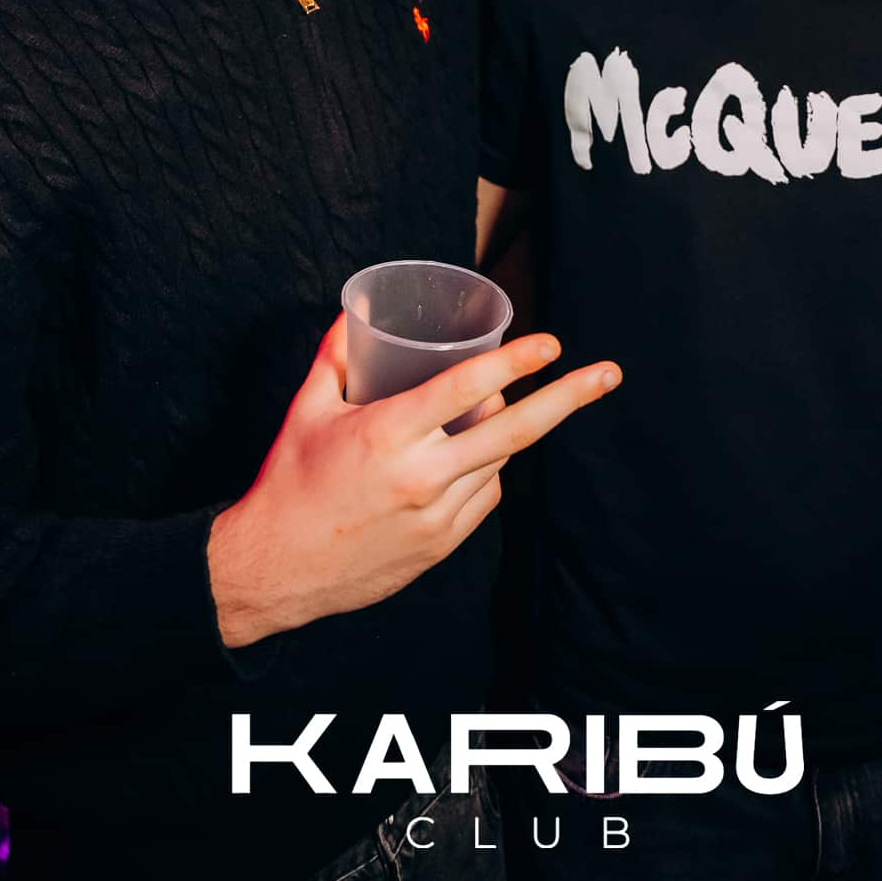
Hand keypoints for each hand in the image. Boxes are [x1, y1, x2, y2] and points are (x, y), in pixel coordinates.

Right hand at [208, 317, 620, 645]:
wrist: (274, 570)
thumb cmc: (289, 483)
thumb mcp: (306, 409)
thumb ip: (334, 356)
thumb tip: (353, 310)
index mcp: (388, 435)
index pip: (466, 389)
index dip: (513, 362)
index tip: (550, 343)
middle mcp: (421, 476)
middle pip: (514, 432)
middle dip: (568, 398)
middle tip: (608, 374)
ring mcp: (436, 518)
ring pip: (499, 463)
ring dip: (507, 432)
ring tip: (494, 408)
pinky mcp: (440, 548)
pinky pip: (483, 499)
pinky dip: (486, 470)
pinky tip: (469, 457)